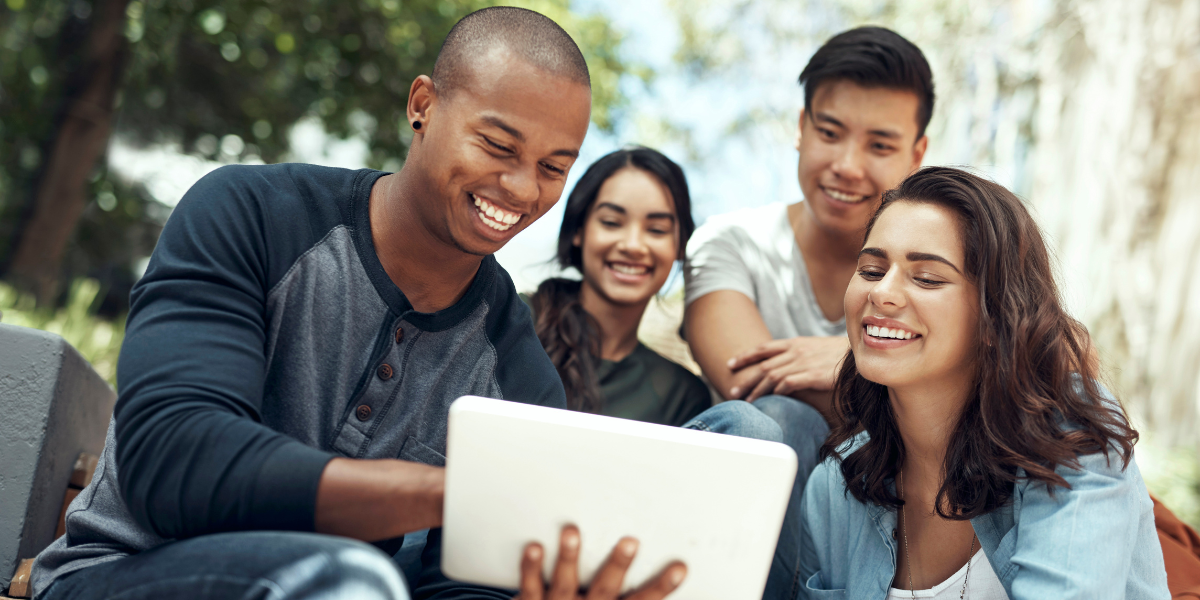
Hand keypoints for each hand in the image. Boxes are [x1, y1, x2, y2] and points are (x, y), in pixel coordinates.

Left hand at [514, 525, 685, 599]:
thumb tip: (651, 596)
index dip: (661, 588)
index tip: (679, 568)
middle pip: (605, 588)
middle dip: (617, 566)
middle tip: (630, 542)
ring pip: (564, 583)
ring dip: (568, 558)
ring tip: (571, 532)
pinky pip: (529, 587)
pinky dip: (530, 568)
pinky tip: (534, 547)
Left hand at [726, 336, 847, 401]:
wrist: (860, 352)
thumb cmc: (839, 353)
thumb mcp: (814, 348)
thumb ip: (798, 354)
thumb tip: (785, 366)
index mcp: (795, 343)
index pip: (763, 348)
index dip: (745, 356)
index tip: (731, 364)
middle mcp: (796, 351)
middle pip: (763, 365)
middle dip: (745, 379)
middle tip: (733, 391)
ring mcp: (804, 362)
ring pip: (772, 376)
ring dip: (757, 390)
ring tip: (748, 402)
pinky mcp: (814, 374)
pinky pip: (789, 383)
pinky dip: (778, 391)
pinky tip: (772, 399)